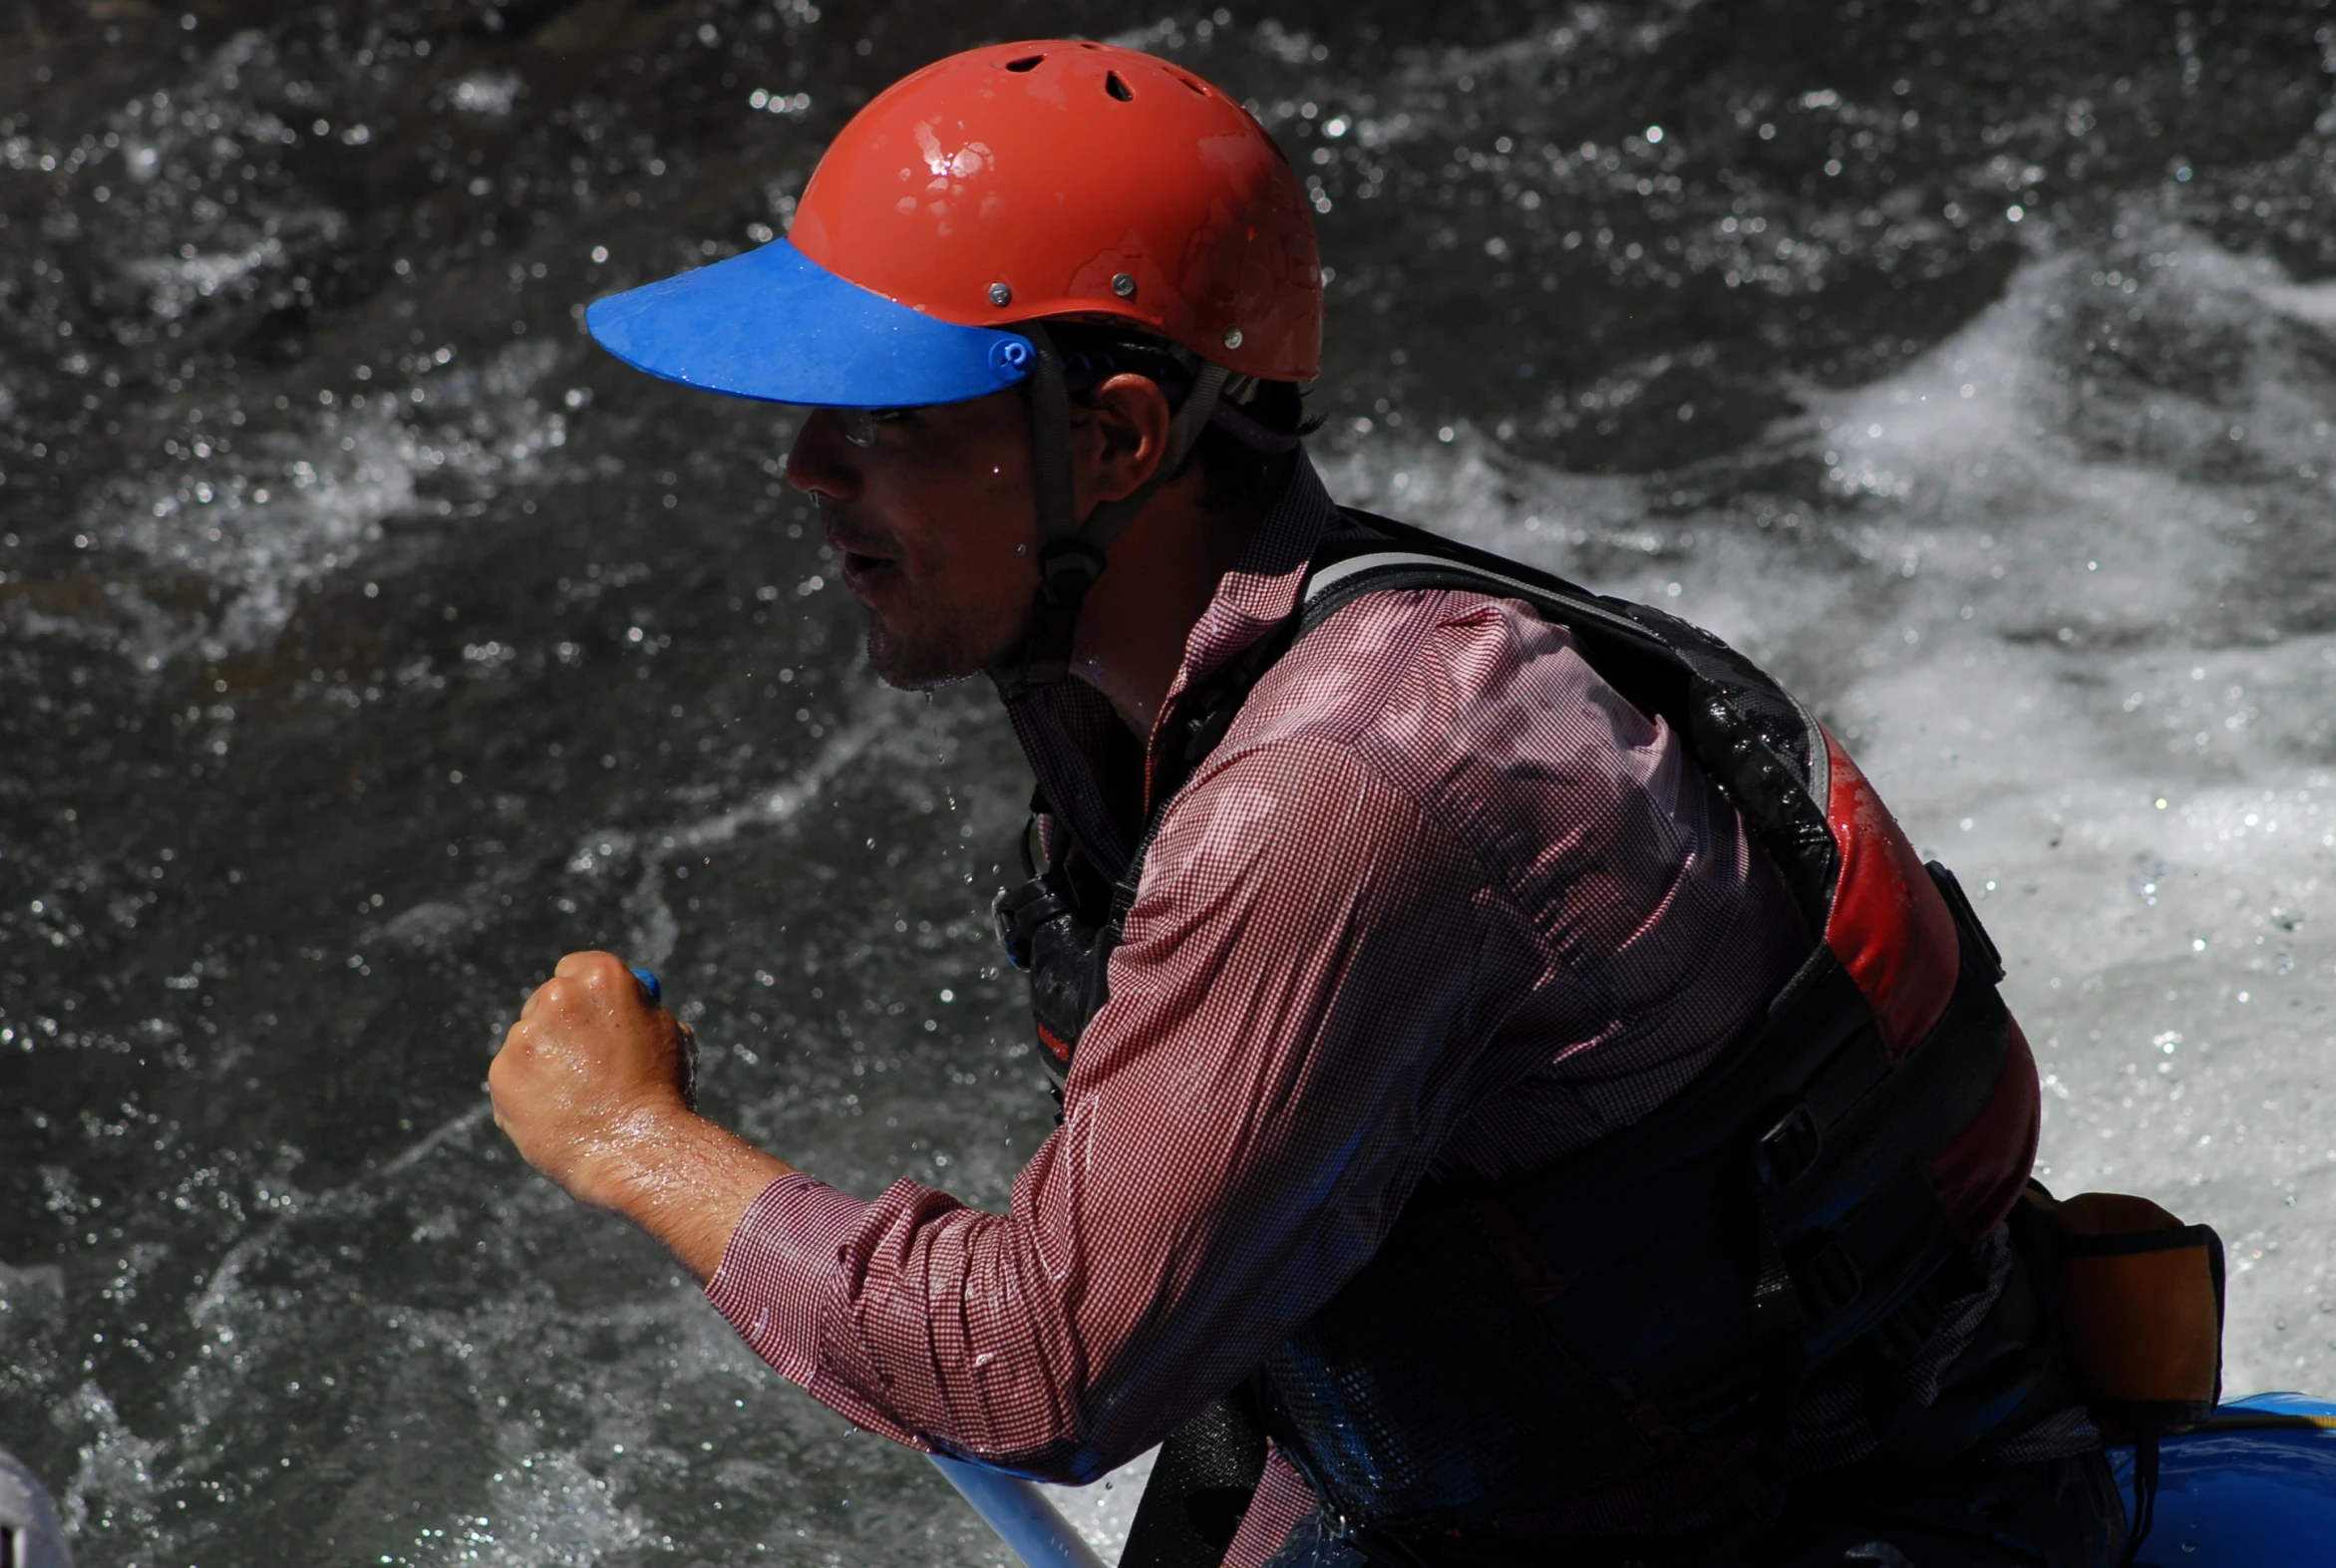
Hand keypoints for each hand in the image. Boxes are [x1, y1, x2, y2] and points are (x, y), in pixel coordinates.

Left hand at [490, 950, 696, 1210]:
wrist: (637, 1148)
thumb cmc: (664, 1093)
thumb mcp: (668, 1033)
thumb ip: (637, 1011)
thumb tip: (619, 1007)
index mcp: (602, 977)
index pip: (576, 968)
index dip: (585, 996)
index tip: (586, 1015)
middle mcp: (558, 997)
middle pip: (546, 1001)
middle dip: (560, 1029)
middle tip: (580, 1065)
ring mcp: (525, 1036)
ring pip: (528, 1043)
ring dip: (544, 1064)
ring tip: (579, 1101)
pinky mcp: (502, 1074)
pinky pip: (512, 1078)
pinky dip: (528, 1095)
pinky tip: (559, 1117)